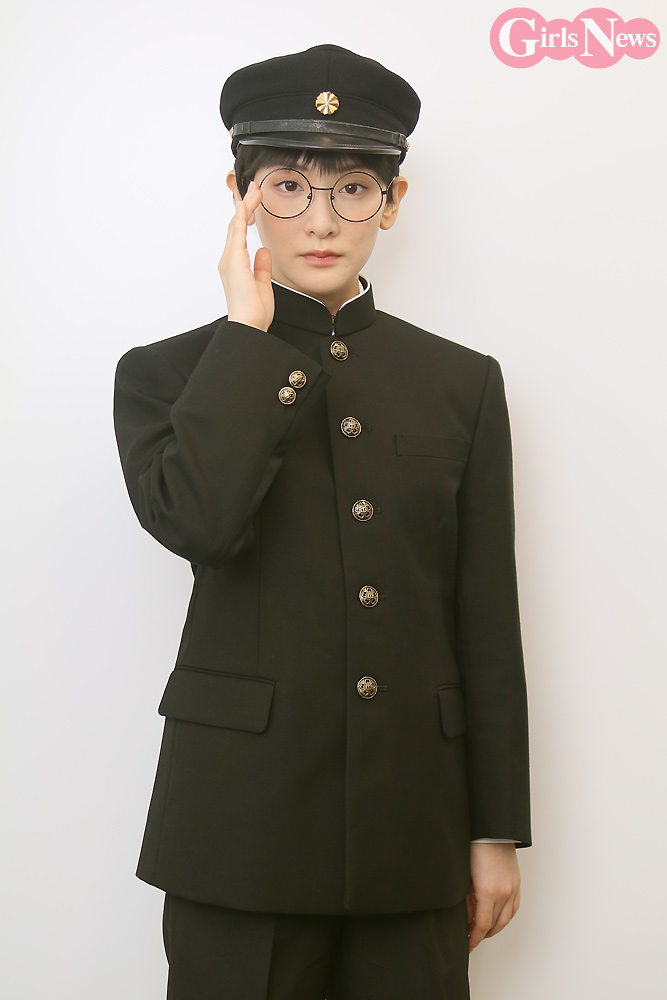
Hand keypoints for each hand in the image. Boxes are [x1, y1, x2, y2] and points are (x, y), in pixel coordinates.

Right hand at [218, 180, 273, 331]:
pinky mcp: (234, 261)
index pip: (239, 234)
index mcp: (235, 266)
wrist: (249, 326)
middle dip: (245, 205)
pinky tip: (247, 204)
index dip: (246, 216)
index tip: (254, 202)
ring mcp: (230, 259)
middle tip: (255, 189)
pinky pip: (237, 233)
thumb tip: (263, 251)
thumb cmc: (254, 312)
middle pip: (235, 225)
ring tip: (254, 190)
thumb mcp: (262, 284)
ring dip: (245, 206)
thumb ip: (261, 266)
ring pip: (236, 225)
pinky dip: (242, 217)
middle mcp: (229, 260)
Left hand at [466, 843, 520, 951]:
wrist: (492, 829)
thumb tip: (466, 915)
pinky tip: (497, 918)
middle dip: (481, 935)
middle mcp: (503, 892)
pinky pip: (514, 907)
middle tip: (471, 939)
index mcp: (487, 891)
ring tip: (482, 931)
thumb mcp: (464, 875)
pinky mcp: (516, 882)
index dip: (474, 938)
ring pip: (505, 919)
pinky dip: (505, 917)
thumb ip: (466, 898)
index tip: (467, 944)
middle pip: (494, 925)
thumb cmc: (475, 846)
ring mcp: (512, 888)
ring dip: (494, 928)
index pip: (482, 926)